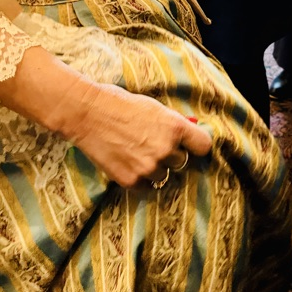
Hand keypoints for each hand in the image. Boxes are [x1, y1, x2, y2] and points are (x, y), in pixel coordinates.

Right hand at [0, 47, 211, 188]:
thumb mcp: (153, 107)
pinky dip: (140, 179)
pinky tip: (128, 164)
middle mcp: (166, 149)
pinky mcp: (131, 181)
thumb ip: (172, 123)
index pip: (204, 146)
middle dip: (171, 155)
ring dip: (155, 169)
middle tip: (153, 145)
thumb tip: (190, 131)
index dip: (197, 146)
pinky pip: (146, 188)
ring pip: (164, 176)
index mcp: (174, 127)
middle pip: (182, 162)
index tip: (191, 146)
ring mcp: (149, 167)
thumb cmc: (120, 104)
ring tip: (137, 154)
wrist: (88, 113)